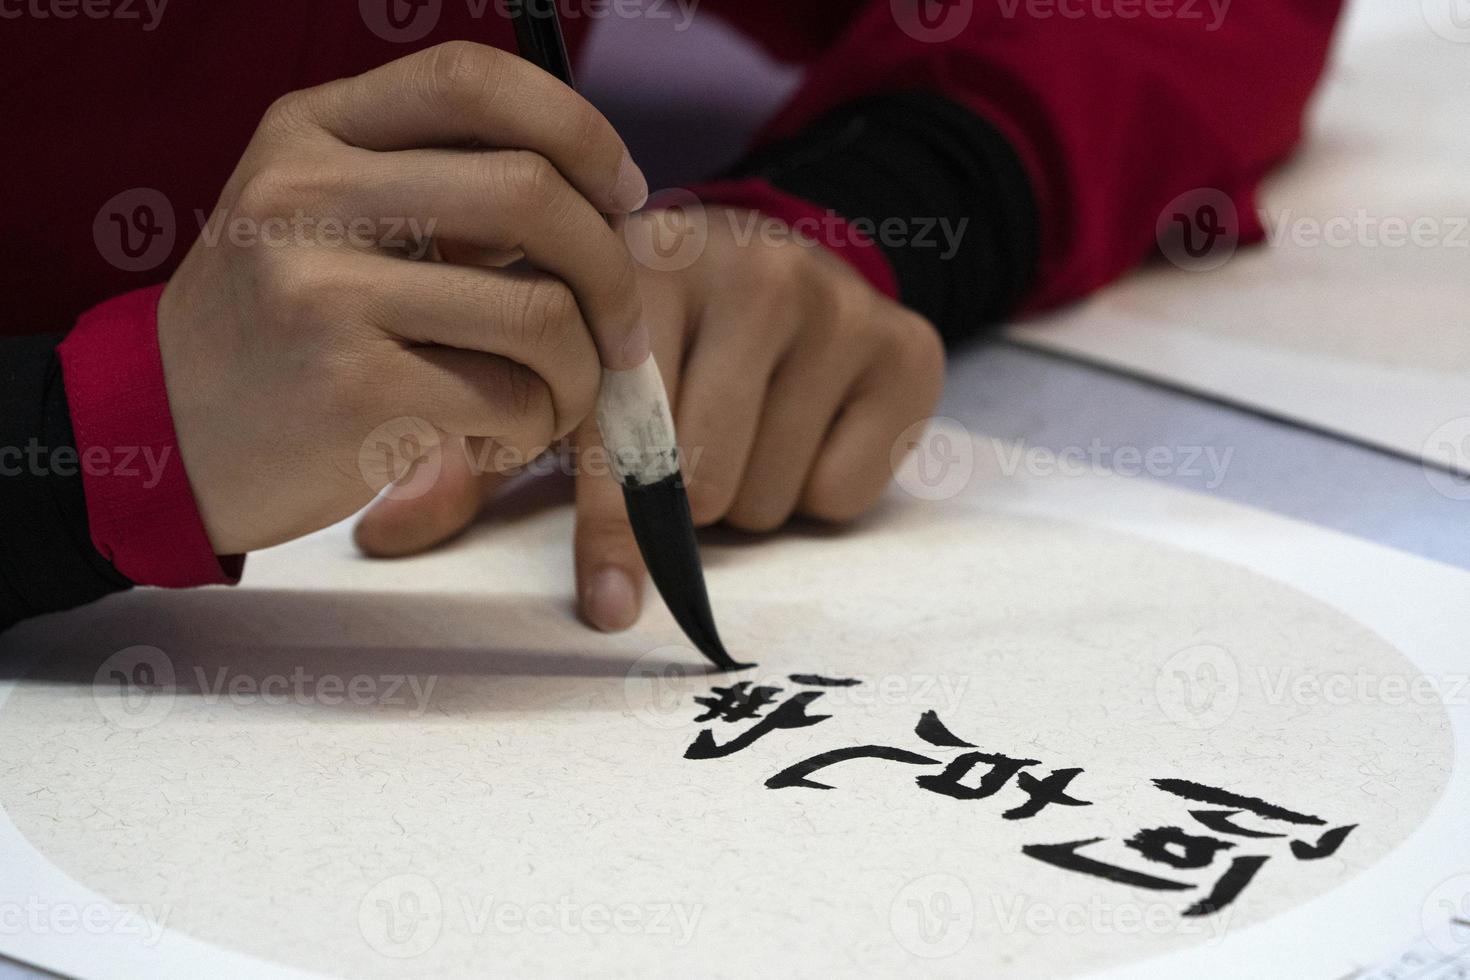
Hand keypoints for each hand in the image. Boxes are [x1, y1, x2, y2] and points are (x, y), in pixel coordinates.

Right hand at [158, 42, 650, 554]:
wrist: (163, 434)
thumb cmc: (278, 326)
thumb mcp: (322, 218)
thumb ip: (437, 186)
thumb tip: (605, 205)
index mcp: (309, 132)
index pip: (473, 80)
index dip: (578, 127)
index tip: (622, 193)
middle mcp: (308, 196)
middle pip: (532, 194)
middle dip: (612, 271)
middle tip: (621, 329)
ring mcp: (324, 295)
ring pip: (541, 312)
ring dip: (582, 370)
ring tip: (554, 395)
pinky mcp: (352, 392)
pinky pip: (512, 398)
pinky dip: (535, 425)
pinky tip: (497, 433)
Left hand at [355, 205, 945, 630]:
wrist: (782, 261)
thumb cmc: (648, 337)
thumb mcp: (558, 376)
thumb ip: (469, 454)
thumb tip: (383, 535)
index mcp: (642, 262)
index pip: (621, 429)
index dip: (611, 522)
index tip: (609, 604)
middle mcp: (748, 266)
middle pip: (702, 481)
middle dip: (683, 503)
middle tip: (686, 454)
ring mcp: (837, 302)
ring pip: (768, 494)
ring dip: (745, 500)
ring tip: (742, 429)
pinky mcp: (911, 349)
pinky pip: (847, 491)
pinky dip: (820, 492)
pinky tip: (805, 429)